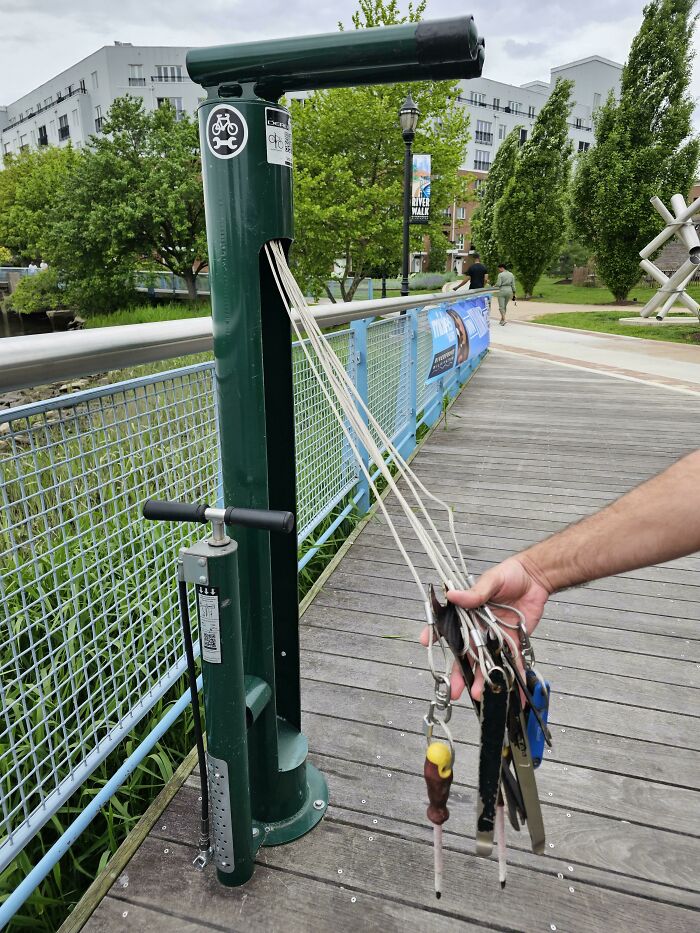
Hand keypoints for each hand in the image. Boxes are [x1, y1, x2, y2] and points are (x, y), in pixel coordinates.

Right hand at [420, 557, 550, 701]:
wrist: (535, 578)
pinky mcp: (513, 643)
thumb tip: (454, 595)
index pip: (448, 625)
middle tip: (453, 690)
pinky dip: (513, 678)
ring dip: (483, 680)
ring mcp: (495, 638)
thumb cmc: (509, 574)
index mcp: (468, 612)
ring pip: (486, 662)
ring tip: (478, 695)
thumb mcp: (491, 580)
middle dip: (459, 673)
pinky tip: (512, 694)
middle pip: (466, 653)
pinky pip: (512, 663)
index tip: (425, 642)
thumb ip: (475, 592)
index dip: (435, 634)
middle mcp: (478, 628)